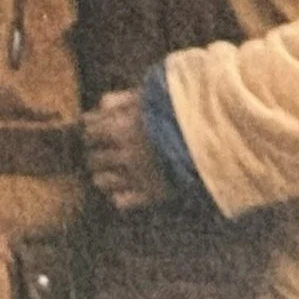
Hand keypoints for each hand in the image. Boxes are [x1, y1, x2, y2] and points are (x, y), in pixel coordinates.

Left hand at [84, 87, 171, 211]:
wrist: (208, 140)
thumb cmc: (176, 113)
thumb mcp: (147, 97)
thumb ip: (120, 99)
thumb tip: (100, 106)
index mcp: (120, 128)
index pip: (89, 131)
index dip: (90, 130)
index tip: (93, 130)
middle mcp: (123, 154)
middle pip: (92, 157)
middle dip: (94, 153)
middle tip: (99, 151)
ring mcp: (136, 176)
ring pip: (101, 181)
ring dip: (102, 175)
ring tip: (109, 171)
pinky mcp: (151, 194)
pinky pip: (120, 201)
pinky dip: (117, 195)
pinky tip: (123, 188)